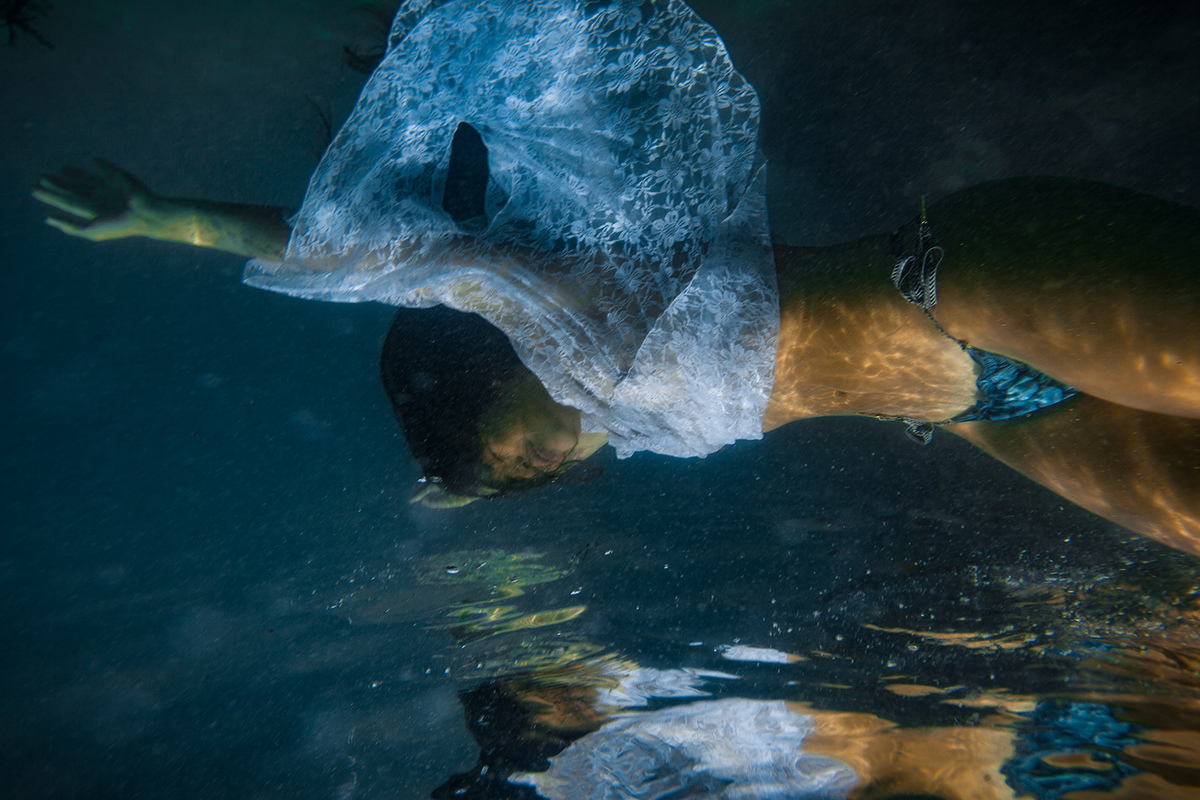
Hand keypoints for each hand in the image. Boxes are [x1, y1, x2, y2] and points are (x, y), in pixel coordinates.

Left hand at [34, 158, 165, 241]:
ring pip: (87, 178)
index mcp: (93, 211)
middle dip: (58, 184)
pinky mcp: (119, 176)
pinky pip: (107, 168)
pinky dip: (101, 163)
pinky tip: (94, 159)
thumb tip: (48, 219)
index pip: (68, 201)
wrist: (144, 213)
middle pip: (74, 190)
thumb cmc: (119, 224)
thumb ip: (71, 227)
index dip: (51, 196)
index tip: (35, 190)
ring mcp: (109, 187)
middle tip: (41, 177)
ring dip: (74, 173)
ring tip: (60, 168)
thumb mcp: (91, 231)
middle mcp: (99, 199)